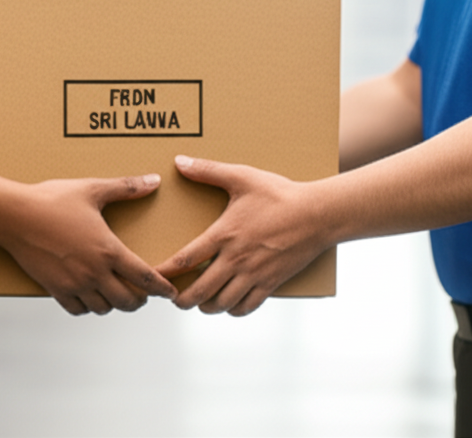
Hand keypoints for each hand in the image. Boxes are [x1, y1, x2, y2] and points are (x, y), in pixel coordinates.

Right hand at [0, 174, 177, 315]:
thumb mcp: (92, 189)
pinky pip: (78, 309)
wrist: (13, 215)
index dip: (162, 289)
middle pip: (127, 301)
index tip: (172, 294)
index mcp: (108, 250)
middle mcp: (94, 272)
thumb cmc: (52, 199)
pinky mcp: (55, 289)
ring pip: (104, 308)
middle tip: (143, 293)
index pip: (144, 277)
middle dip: (140, 300)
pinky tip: (90, 296)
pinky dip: (89, 307)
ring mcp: (74, 284)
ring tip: (117, 293)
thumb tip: (154, 180)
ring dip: (114, 304)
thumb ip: (126, 187)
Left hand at [156, 156, 326, 315]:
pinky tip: (228, 303)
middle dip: (181, 300)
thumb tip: (179, 161)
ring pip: (221, 304)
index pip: (185, 260)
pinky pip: (247, 307)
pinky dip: (233, 310)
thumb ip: (208, 170)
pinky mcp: (271, 283)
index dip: (164, 273)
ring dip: (206, 306)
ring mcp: (254, 274)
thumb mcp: (242, 177)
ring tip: (199, 301)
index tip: (153, 276)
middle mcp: (236, 259)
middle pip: (199, 291)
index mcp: (224, 234)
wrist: (319, 213)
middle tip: (173, 298)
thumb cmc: (280, 193)